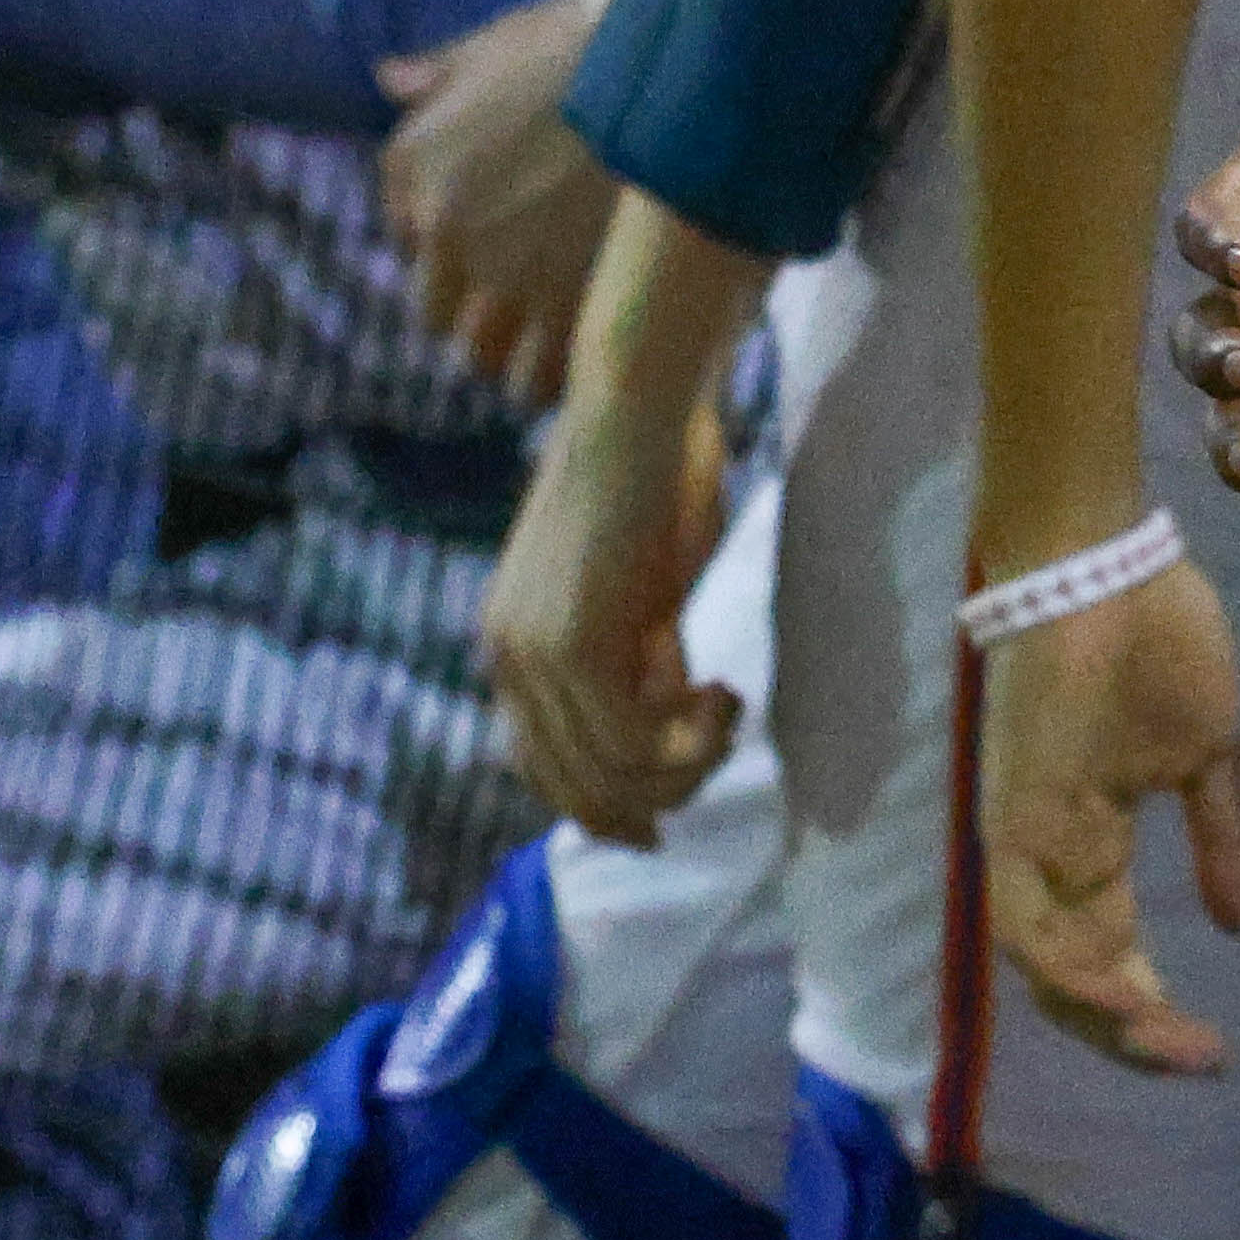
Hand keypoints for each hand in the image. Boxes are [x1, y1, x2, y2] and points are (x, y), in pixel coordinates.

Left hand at [381, 0, 620, 400]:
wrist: (673, 60)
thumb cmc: (585, 39)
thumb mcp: (497, 44)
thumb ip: (439, 73)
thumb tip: (390, 77)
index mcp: (412, 161)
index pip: (410, 237)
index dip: (457, 243)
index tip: (500, 237)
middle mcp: (442, 226)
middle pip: (439, 312)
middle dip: (480, 306)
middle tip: (536, 292)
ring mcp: (501, 273)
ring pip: (482, 354)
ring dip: (513, 351)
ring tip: (561, 335)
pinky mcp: (563, 308)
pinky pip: (538, 379)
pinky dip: (555, 378)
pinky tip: (587, 353)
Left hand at [481, 384, 739, 843]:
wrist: (637, 412)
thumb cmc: (655, 479)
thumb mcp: (643, 591)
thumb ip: (639, 657)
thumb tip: (664, 723)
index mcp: (511, 645)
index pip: (541, 768)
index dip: (602, 807)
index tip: (659, 827)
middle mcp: (507, 660)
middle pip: (576, 785)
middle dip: (655, 797)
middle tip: (724, 755)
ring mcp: (535, 658)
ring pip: (616, 773)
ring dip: (688, 762)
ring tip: (732, 709)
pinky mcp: (577, 649)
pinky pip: (640, 742)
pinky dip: (693, 737)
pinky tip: (726, 690)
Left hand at [977, 551, 1239, 1076]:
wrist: (1104, 562)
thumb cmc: (1156, 639)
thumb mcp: (1208, 754)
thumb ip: (1223, 839)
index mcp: (1087, 845)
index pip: (1109, 954)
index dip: (1154, 1009)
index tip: (1218, 1047)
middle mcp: (1046, 858)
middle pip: (1074, 977)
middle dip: (1135, 1032)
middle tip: (1202, 1058)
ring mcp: (1024, 841)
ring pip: (1045, 966)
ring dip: (1105, 1016)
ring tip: (1169, 1043)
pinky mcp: (1013, 818)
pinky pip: (1025, 923)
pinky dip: (1069, 971)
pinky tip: (1123, 995)